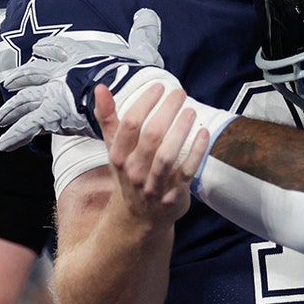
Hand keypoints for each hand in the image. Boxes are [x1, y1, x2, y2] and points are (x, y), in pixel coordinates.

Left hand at [0, 8, 163, 149]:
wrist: (124, 91)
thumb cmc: (134, 73)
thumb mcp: (142, 50)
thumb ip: (143, 34)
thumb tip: (148, 13)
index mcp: (80, 57)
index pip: (60, 49)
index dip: (49, 49)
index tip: (39, 49)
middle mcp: (61, 74)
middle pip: (34, 74)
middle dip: (21, 78)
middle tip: (9, 82)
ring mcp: (53, 94)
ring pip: (25, 101)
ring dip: (11, 109)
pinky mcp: (51, 114)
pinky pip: (28, 127)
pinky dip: (15, 136)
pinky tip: (4, 145)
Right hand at [94, 83, 209, 225]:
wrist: (138, 216)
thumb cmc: (128, 172)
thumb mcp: (114, 147)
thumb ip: (107, 118)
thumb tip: (100, 88)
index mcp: (119, 156)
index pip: (130, 124)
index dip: (145, 102)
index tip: (159, 87)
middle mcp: (134, 170)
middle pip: (152, 136)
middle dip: (167, 110)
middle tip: (179, 93)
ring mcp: (154, 184)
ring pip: (167, 154)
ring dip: (181, 130)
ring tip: (190, 111)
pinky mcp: (173, 195)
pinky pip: (187, 171)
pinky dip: (196, 152)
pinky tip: (203, 133)